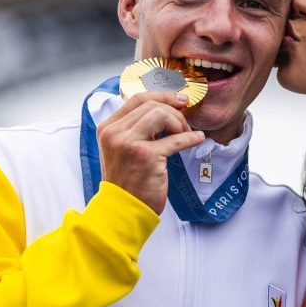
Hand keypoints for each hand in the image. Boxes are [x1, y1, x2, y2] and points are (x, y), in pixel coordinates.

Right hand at [96, 91, 204, 212]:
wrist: (122, 210)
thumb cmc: (126, 181)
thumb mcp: (120, 149)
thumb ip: (134, 129)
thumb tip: (165, 109)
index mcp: (108, 128)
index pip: (137, 98)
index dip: (162, 96)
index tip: (179, 100)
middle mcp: (115, 133)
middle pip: (152, 105)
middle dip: (174, 112)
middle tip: (184, 126)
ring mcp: (129, 144)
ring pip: (161, 115)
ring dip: (179, 123)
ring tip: (185, 135)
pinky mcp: (146, 156)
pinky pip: (176, 139)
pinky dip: (190, 138)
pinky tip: (197, 140)